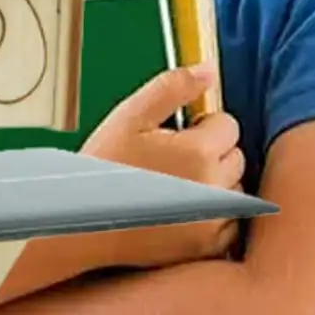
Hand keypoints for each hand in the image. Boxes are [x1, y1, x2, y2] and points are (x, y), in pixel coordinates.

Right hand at [81, 64, 246, 262]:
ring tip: (170, 191)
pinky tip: (178, 213)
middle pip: (234, 155)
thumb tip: (209, 69)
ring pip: (234, 188)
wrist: (80, 227)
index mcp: (199, 152)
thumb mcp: (129, 118)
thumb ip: (172, 87)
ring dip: (214, 185)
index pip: (227, 124)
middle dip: (209, 155)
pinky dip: (211, 216)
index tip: (171, 140)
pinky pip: (229, 221)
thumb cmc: (101, 173)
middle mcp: (214, 188)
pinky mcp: (209, 245)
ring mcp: (213, 220)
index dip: (199, 127)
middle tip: (167, 165)